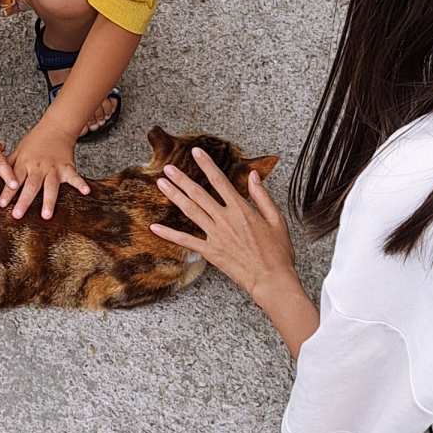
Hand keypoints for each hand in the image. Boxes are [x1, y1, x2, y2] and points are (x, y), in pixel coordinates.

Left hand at [8, 114, 90, 221]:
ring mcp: (54, 168)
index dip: (7, 192)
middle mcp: (38, 167)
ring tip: (46, 215)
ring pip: (50, 186)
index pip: (14, 180)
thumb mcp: (18, 150)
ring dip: (48, 201)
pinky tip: (85, 192)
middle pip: (31, 186)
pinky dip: (81, 184)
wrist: (56, 127)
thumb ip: (8, 165)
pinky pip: (75, 177)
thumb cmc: (35, 141)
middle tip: (18, 215)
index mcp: (24, 163)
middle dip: (24, 201)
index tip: (1, 205)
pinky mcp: (67, 168)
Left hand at [151, 147, 296, 298]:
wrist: (272, 279)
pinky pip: (186, 241)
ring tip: (161, 184)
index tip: (196, 153)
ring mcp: (216, 235)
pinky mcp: (210, 252)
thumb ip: (262, 196)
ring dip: (174, 196)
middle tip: (168, 168)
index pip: (220, 180)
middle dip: (182, 179)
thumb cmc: (278, 252)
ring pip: (190, 211)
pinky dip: (169, 234)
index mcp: (241, 209)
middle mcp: (225, 219)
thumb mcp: (276, 219)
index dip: (206, 165)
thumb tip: (253, 175)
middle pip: (199, 194)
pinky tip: (155, 227)